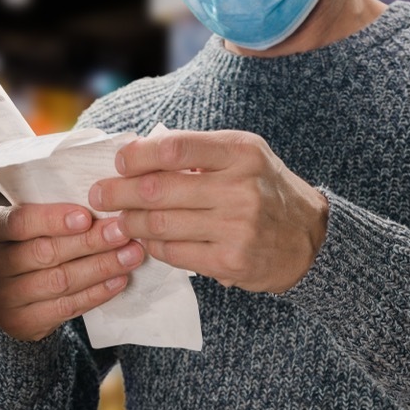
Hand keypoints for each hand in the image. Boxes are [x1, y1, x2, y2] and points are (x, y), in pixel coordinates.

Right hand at [0, 203, 145, 341]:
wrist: (6, 295)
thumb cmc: (23, 246)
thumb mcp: (24, 226)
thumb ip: (49, 216)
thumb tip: (101, 203)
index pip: (18, 223)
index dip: (53, 220)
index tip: (87, 216)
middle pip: (44, 253)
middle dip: (89, 242)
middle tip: (123, 232)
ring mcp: (2, 297)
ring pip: (59, 281)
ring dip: (101, 267)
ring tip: (131, 254)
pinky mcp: (20, 322)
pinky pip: (65, 307)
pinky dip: (96, 293)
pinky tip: (119, 280)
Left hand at [90, 130, 328, 292]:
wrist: (310, 239)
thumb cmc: (265, 190)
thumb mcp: (242, 156)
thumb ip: (197, 153)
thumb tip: (137, 153)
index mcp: (240, 152)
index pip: (174, 148)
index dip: (137, 155)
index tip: (119, 162)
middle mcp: (240, 187)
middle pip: (157, 189)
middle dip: (118, 192)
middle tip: (98, 193)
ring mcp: (236, 227)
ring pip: (159, 224)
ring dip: (128, 221)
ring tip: (116, 218)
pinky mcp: (230, 261)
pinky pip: (173, 252)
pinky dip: (151, 245)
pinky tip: (143, 240)